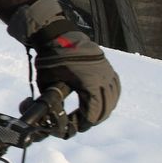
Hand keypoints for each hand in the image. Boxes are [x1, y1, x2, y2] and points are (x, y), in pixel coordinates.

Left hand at [7, 0, 119, 131]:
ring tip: (88, 115)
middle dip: (92, 119)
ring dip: (102, 110)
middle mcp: (103, 79)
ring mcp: (108, 72)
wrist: (57, 35)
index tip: (74, 126)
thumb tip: (47, 119)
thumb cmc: (50, 60)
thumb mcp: (47, 84)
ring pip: (112, 100)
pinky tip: (99, 101)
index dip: (83, 123)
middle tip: (80, 123)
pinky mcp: (108, 67)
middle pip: (105, 109)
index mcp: (90, 84)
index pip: (92, 114)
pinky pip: (114, 88)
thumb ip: (51, 103)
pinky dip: (109, 97)